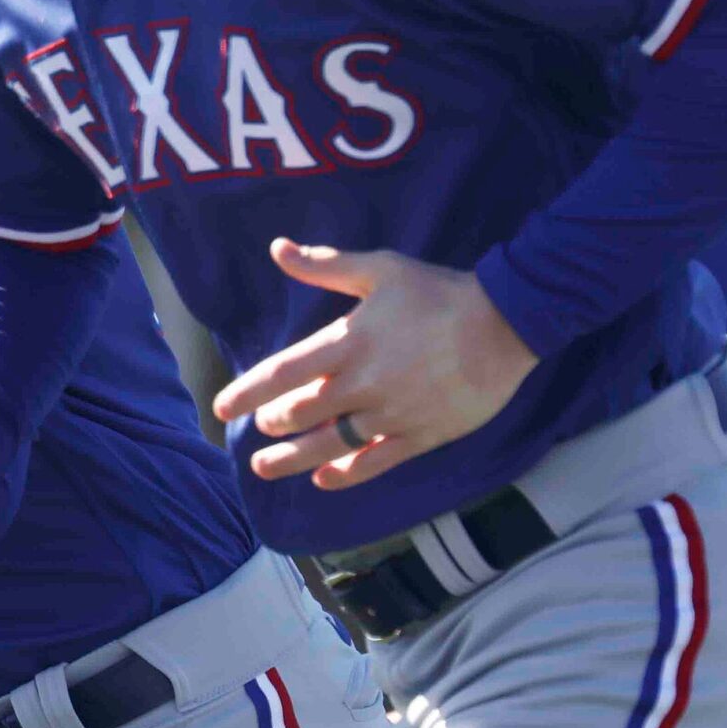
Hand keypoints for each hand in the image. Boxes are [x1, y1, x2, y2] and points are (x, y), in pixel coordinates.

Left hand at [212, 240, 537, 488]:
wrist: (504, 324)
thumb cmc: (440, 292)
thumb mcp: (381, 268)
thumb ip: (326, 264)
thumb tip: (278, 249)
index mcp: (349, 341)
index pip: (282, 373)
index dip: (246, 392)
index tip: (222, 407)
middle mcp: (364, 383)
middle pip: (301, 413)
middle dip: (272, 423)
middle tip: (261, 428)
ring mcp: (392, 414)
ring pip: (330, 445)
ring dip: (292, 459)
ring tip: (265, 467)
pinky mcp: (420, 436)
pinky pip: (374, 462)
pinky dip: (345, 474)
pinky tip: (324, 479)